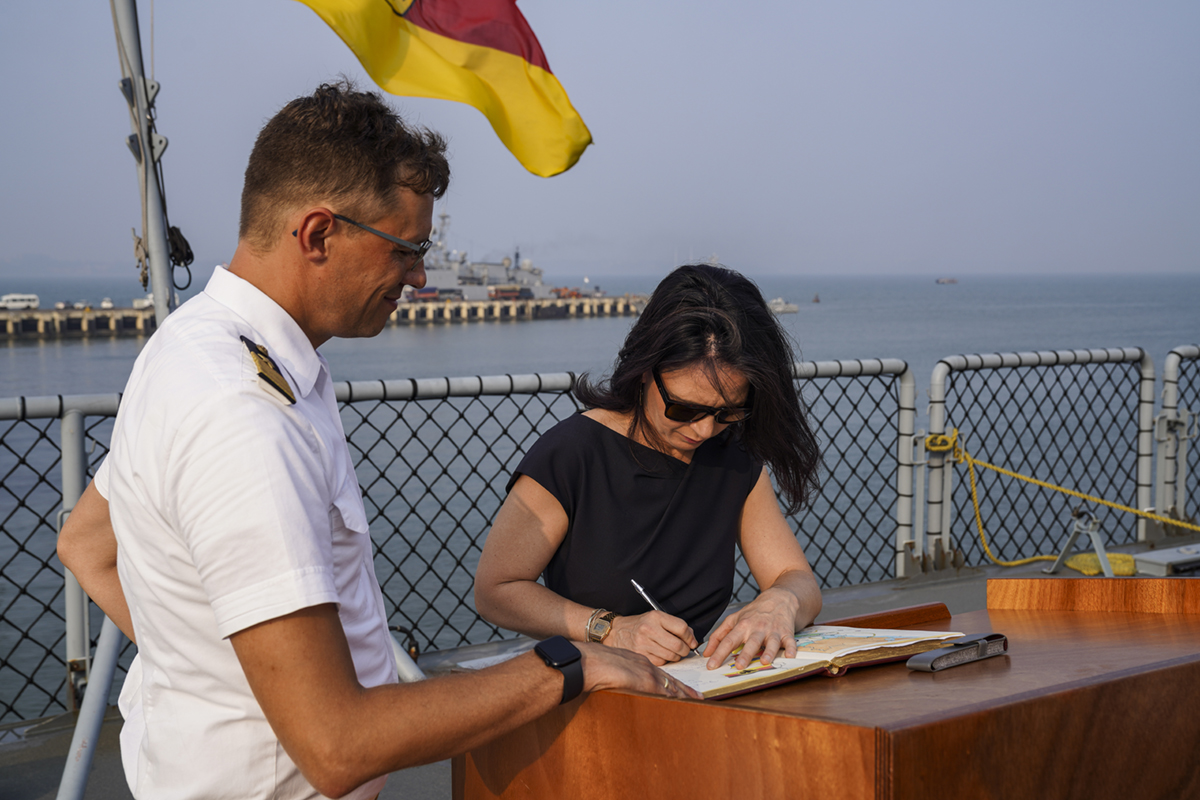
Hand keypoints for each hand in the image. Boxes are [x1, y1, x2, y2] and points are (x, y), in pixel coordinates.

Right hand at [578, 642, 701, 699]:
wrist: (591, 661)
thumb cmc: (596, 663)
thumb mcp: (613, 664)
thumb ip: (622, 671)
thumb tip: (623, 681)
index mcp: (639, 660)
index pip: (661, 672)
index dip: (674, 681)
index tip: (683, 688)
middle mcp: (646, 664)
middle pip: (670, 678)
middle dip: (684, 688)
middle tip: (698, 696)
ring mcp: (646, 672)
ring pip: (670, 683)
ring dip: (684, 693)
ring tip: (697, 700)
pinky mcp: (644, 680)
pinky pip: (663, 689)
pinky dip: (674, 695)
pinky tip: (683, 700)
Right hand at [604, 611, 697, 665]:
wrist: (616, 632)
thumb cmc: (640, 625)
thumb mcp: (656, 618)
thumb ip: (675, 626)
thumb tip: (692, 639)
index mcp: (656, 617)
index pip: (682, 628)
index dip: (690, 637)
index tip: (692, 641)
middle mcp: (649, 629)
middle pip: (678, 645)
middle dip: (685, 650)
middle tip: (684, 650)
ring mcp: (644, 643)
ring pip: (671, 656)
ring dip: (676, 657)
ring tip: (673, 652)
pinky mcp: (640, 655)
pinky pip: (661, 662)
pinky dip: (665, 660)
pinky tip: (661, 654)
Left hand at [703, 587, 799, 669]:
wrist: (778, 599)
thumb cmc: (754, 613)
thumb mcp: (734, 619)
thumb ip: (719, 635)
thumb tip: (706, 652)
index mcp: (742, 626)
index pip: (728, 641)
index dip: (719, 653)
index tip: (711, 665)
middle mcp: (757, 628)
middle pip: (750, 642)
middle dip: (745, 654)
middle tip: (739, 666)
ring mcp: (773, 631)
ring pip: (771, 642)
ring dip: (768, 652)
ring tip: (764, 662)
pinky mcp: (787, 633)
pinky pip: (790, 641)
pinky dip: (792, 648)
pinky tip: (791, 655)